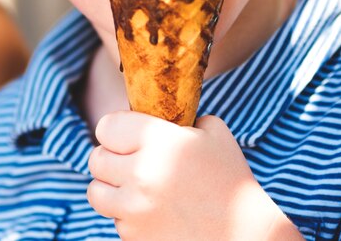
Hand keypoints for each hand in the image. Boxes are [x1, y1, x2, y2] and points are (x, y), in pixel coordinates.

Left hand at [87, 111, 302, 240]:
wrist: (244, 236)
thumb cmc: (230, 178)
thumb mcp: (212, 132)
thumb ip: (180, 117)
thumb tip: (154, 112)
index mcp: (159, 141)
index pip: (107, 126)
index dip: (114, 127)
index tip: (124, 132)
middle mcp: (141, 174)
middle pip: (96, 158)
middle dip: (110, 155)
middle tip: (128, 158)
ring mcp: (135, 209)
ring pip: (95, 191)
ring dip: (110, 186)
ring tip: (131, 184)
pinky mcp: (134, 237)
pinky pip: (113, 219)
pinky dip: (125, 214)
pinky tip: (150, 210)